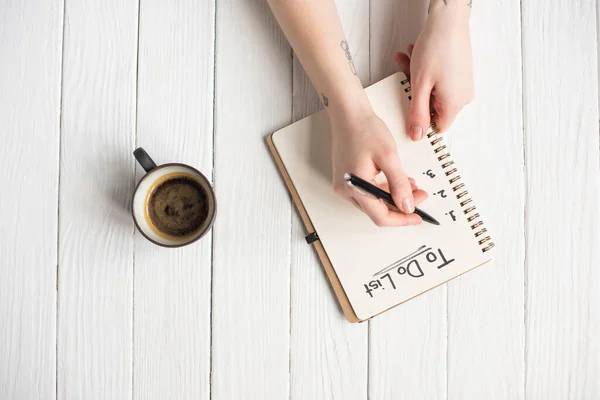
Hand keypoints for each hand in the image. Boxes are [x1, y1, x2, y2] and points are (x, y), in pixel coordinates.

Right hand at [330, 110, 427, 226]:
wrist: (348, 115)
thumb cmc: (364, 130)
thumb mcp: (388, 156)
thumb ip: (399, 183)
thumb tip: (407, 206)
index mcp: (355, 186)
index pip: (381, 216)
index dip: (402, 219)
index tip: (418, 216)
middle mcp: (345, 190)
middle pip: (377, 211)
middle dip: (400, 207)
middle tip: (420, 196)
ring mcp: (344, 186)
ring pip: (373, 203)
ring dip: (393, 198)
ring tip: (411, 186)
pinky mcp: (347, 180)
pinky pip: (367, 193)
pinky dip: (383, 191)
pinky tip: (396, 182)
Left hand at [394, 6, 473, 139]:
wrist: (449, 19)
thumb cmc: (436, 48)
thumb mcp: (419, 85)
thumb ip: (417, 113)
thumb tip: (416, 135)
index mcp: (454, 104)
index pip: (437, 127)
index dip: (421, 120)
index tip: (408, 108)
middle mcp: (462, 97)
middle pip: (433, 107)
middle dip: (415, 92)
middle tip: (405, 74)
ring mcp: (462, 85)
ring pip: (433, 91)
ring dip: (417, 78)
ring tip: (406, 60)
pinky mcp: (459, 74)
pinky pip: (439, 81)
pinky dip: (426, 72)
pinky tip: (413, 56)